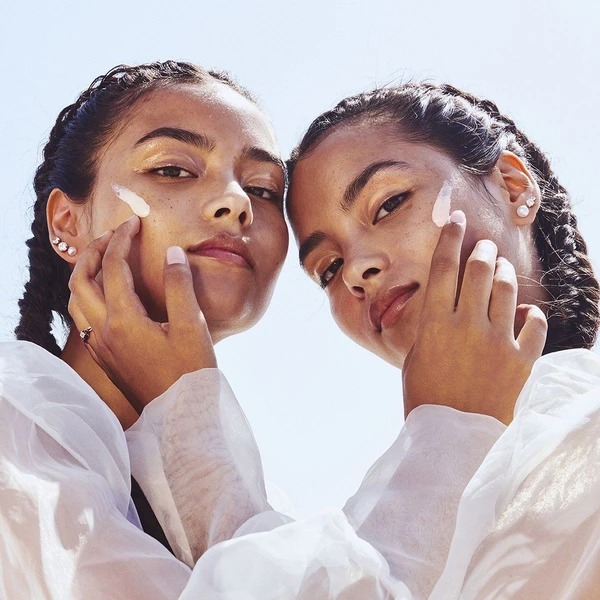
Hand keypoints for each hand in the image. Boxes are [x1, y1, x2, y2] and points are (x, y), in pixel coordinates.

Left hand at [68, 216, 216, 412]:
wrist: (180, 416)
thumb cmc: (190, 372)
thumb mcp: (192, 325)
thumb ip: (180, 285)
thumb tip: (172, 253)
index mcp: (123, 319)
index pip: (113, 267)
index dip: (122, 239)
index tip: (134, 223)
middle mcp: (104, 331)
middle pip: (81, 280)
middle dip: (93, 251)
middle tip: (113, 236)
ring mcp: (101, 347)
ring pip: (76, 301)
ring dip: (84, 274)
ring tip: (104, 260)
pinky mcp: (105, 358)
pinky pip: (83, 319)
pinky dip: (88, 297)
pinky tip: (106, 297)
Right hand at [402, 211, 546, 424]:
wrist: (452, 436)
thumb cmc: (424, 397)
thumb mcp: (414, 357)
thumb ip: (430, 328)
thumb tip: (441, 310)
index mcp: (435, 323)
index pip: (444, 268)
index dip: (450, 238)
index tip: (456, 219)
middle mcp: (467, 325)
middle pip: (479, 272)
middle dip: (482, 252)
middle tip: (484, 247)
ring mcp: (496, 341)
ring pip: (507, 291)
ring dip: (505, 273)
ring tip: (502, 268)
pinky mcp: (519, 360)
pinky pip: (533, 326)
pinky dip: (530, 315)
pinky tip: (526, 313)